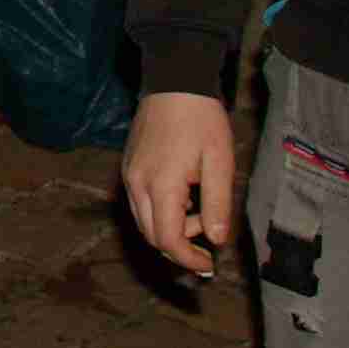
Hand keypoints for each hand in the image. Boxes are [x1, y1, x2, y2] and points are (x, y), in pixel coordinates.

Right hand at [120, 89, 236, 278]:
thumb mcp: (219, 161)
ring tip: (198, 212)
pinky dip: (161, 213)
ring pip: (144, 222)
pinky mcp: (129, 167)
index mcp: (161, 185)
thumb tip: (217, 239)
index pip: (167, 240)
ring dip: (170, 230)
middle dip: (179, 247)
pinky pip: (141, 204)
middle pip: (151, 236)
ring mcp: (129, 175)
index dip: (187, 259)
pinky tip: (183, 197)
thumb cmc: (201, 120)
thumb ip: (217, 203)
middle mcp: (137, 184)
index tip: (209, 264)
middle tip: (207, 243)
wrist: (174, 83)